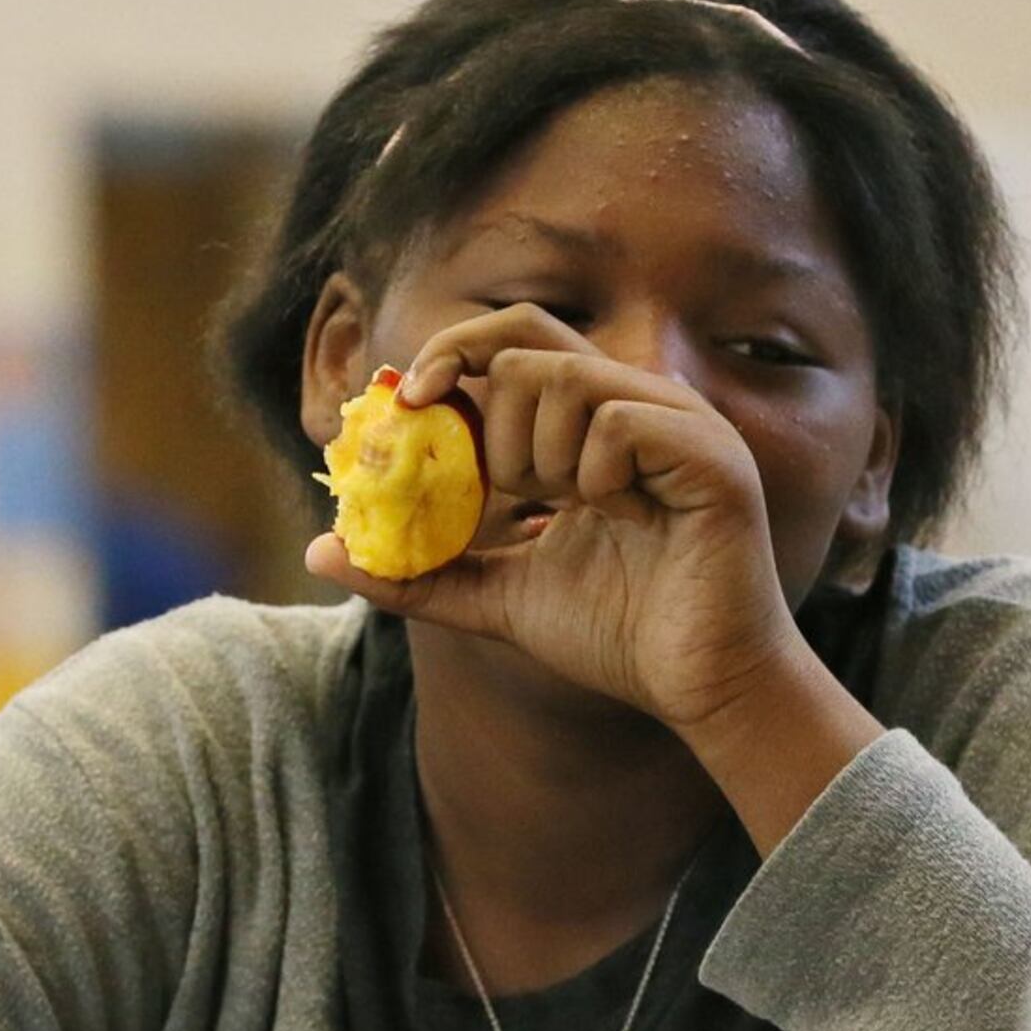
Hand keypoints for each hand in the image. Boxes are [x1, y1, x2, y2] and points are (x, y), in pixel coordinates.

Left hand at [304, 305, 806, 731]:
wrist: (700, 688)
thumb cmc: (619, 636)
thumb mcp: (496, 597)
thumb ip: (419, 571)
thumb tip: (319, 549)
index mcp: (595, 421)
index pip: (512, 341)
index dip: (451, 353)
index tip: (408, 403)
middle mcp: (638, 403)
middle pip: (527, 342)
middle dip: (493, 420)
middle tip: (513, 491)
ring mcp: (679, 421)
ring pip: (565, 376)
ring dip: (540, 453)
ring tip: (577, 510)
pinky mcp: (710, 453)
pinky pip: (618, 420)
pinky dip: (595, 474)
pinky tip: (623, 518)